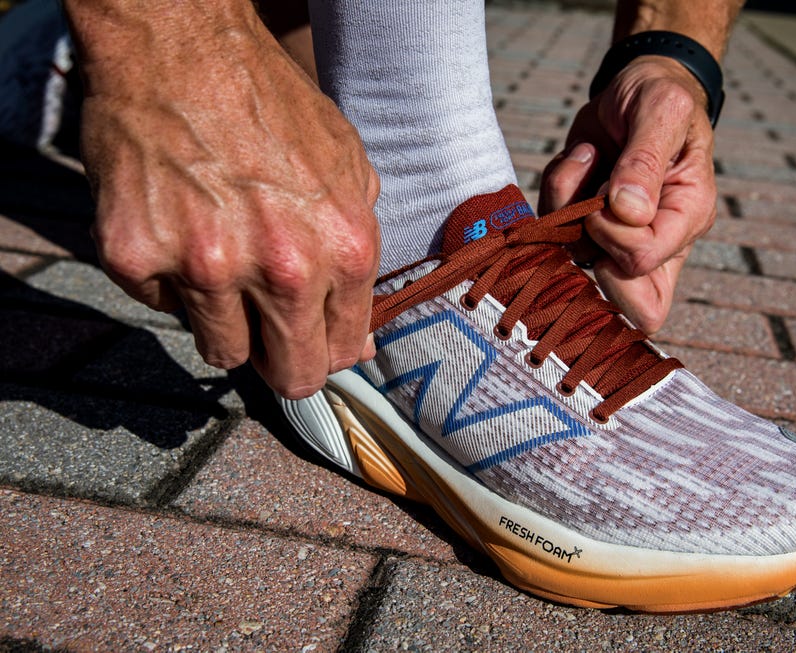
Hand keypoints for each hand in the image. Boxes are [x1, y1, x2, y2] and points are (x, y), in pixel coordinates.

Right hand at [71, 0, 380, 398]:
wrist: (183, 48)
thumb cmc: (271, 106)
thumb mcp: (349, 173)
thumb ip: (357, 264)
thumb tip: (356, 342)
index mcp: (344, 249)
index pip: (339, 351)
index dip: (322, 352)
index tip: (307, 340)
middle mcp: (282, 267)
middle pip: (288, 375)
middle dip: (281, 361)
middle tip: (266, 331)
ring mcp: (205, 265)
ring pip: (220, 351)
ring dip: (223, 319)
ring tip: (220, 258)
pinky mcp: (137, 256)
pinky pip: (159, 306)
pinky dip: (168, 279)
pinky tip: (178, 227)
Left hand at [540, 56, 717, 333]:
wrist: (638, 85)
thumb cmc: (660, 96)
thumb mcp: (661, 110)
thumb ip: (646, 160)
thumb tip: (629, 211)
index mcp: (686, 217)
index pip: (644, 262)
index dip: (612, 235)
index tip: (604, 196)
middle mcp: (657, 238)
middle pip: (629, 302)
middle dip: (589, 247)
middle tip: (589, 202)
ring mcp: (618, 237)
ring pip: (577, 259)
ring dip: (567, 203)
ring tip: (589, 156)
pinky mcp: (587, 224)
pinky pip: (554, 229)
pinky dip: (556, 189)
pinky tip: (580, 159)